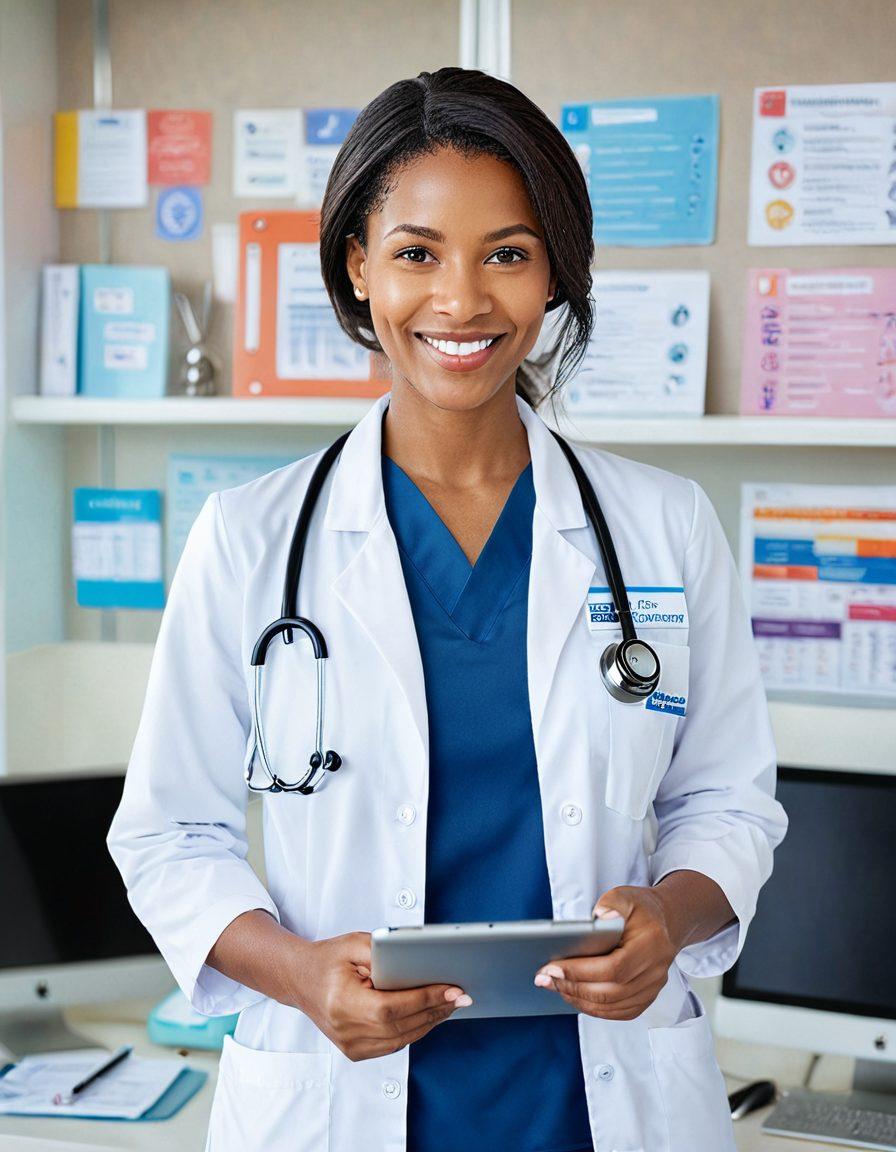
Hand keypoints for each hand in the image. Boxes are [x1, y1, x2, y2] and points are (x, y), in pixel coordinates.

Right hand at [287, 931, 471, 1061]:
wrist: (300, 980)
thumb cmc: (327, 960)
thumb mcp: (354, 944)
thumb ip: (385, 952)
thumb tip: (421, 962)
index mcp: (341, 1003)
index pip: (391, 1008)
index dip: (425, 999)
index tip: (451, 989)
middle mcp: (345, 1030)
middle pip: (401, 1026)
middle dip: (435, 1009)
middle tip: (461, 995)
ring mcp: (350, 1046)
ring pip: (401, 1039)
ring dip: (430, 1022)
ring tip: (451, 1003)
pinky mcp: (356, 1052)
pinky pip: (394, 1044)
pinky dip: (415, 1030)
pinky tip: (430, 1014)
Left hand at [533, 887, 679, 1019]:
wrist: (666, 921)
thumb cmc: (641, 909)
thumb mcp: (626, 896)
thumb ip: (611, 904)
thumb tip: (600, 919)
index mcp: (651, 944)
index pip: (614, 967)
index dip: (581, 971)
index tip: (553, 968)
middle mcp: (655, 970)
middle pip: (610, 991)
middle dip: (572, 987)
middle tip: (545, 978)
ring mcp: (653, 987)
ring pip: (613, 1005)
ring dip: (579, 1000)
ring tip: (555, 986)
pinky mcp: (647, 997)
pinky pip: (619, 1012)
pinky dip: (594, 1009)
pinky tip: (575, 997)